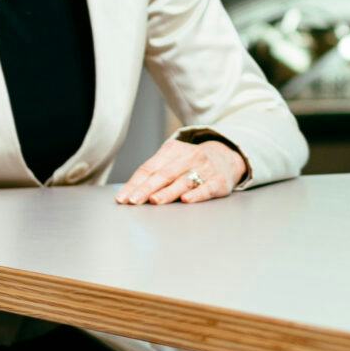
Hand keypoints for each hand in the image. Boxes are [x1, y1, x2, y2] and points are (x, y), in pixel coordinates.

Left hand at [116, 136, 247, 205]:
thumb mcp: (173, 159)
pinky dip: (196, 194)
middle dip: (147, 188)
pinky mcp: (219, 181)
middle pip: (164, 174)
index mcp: (172, 149)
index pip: (149, 168)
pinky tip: (186, 200)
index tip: (123, 198)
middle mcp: (189, 157)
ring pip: (183, 181)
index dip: (135, 183)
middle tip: (134, 200)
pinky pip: (207, 188)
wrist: (226, 156)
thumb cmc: (191, 162)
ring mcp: (205, 168)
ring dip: (168, 192)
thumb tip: (129, 192)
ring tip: (155, 201)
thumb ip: (154, 173)